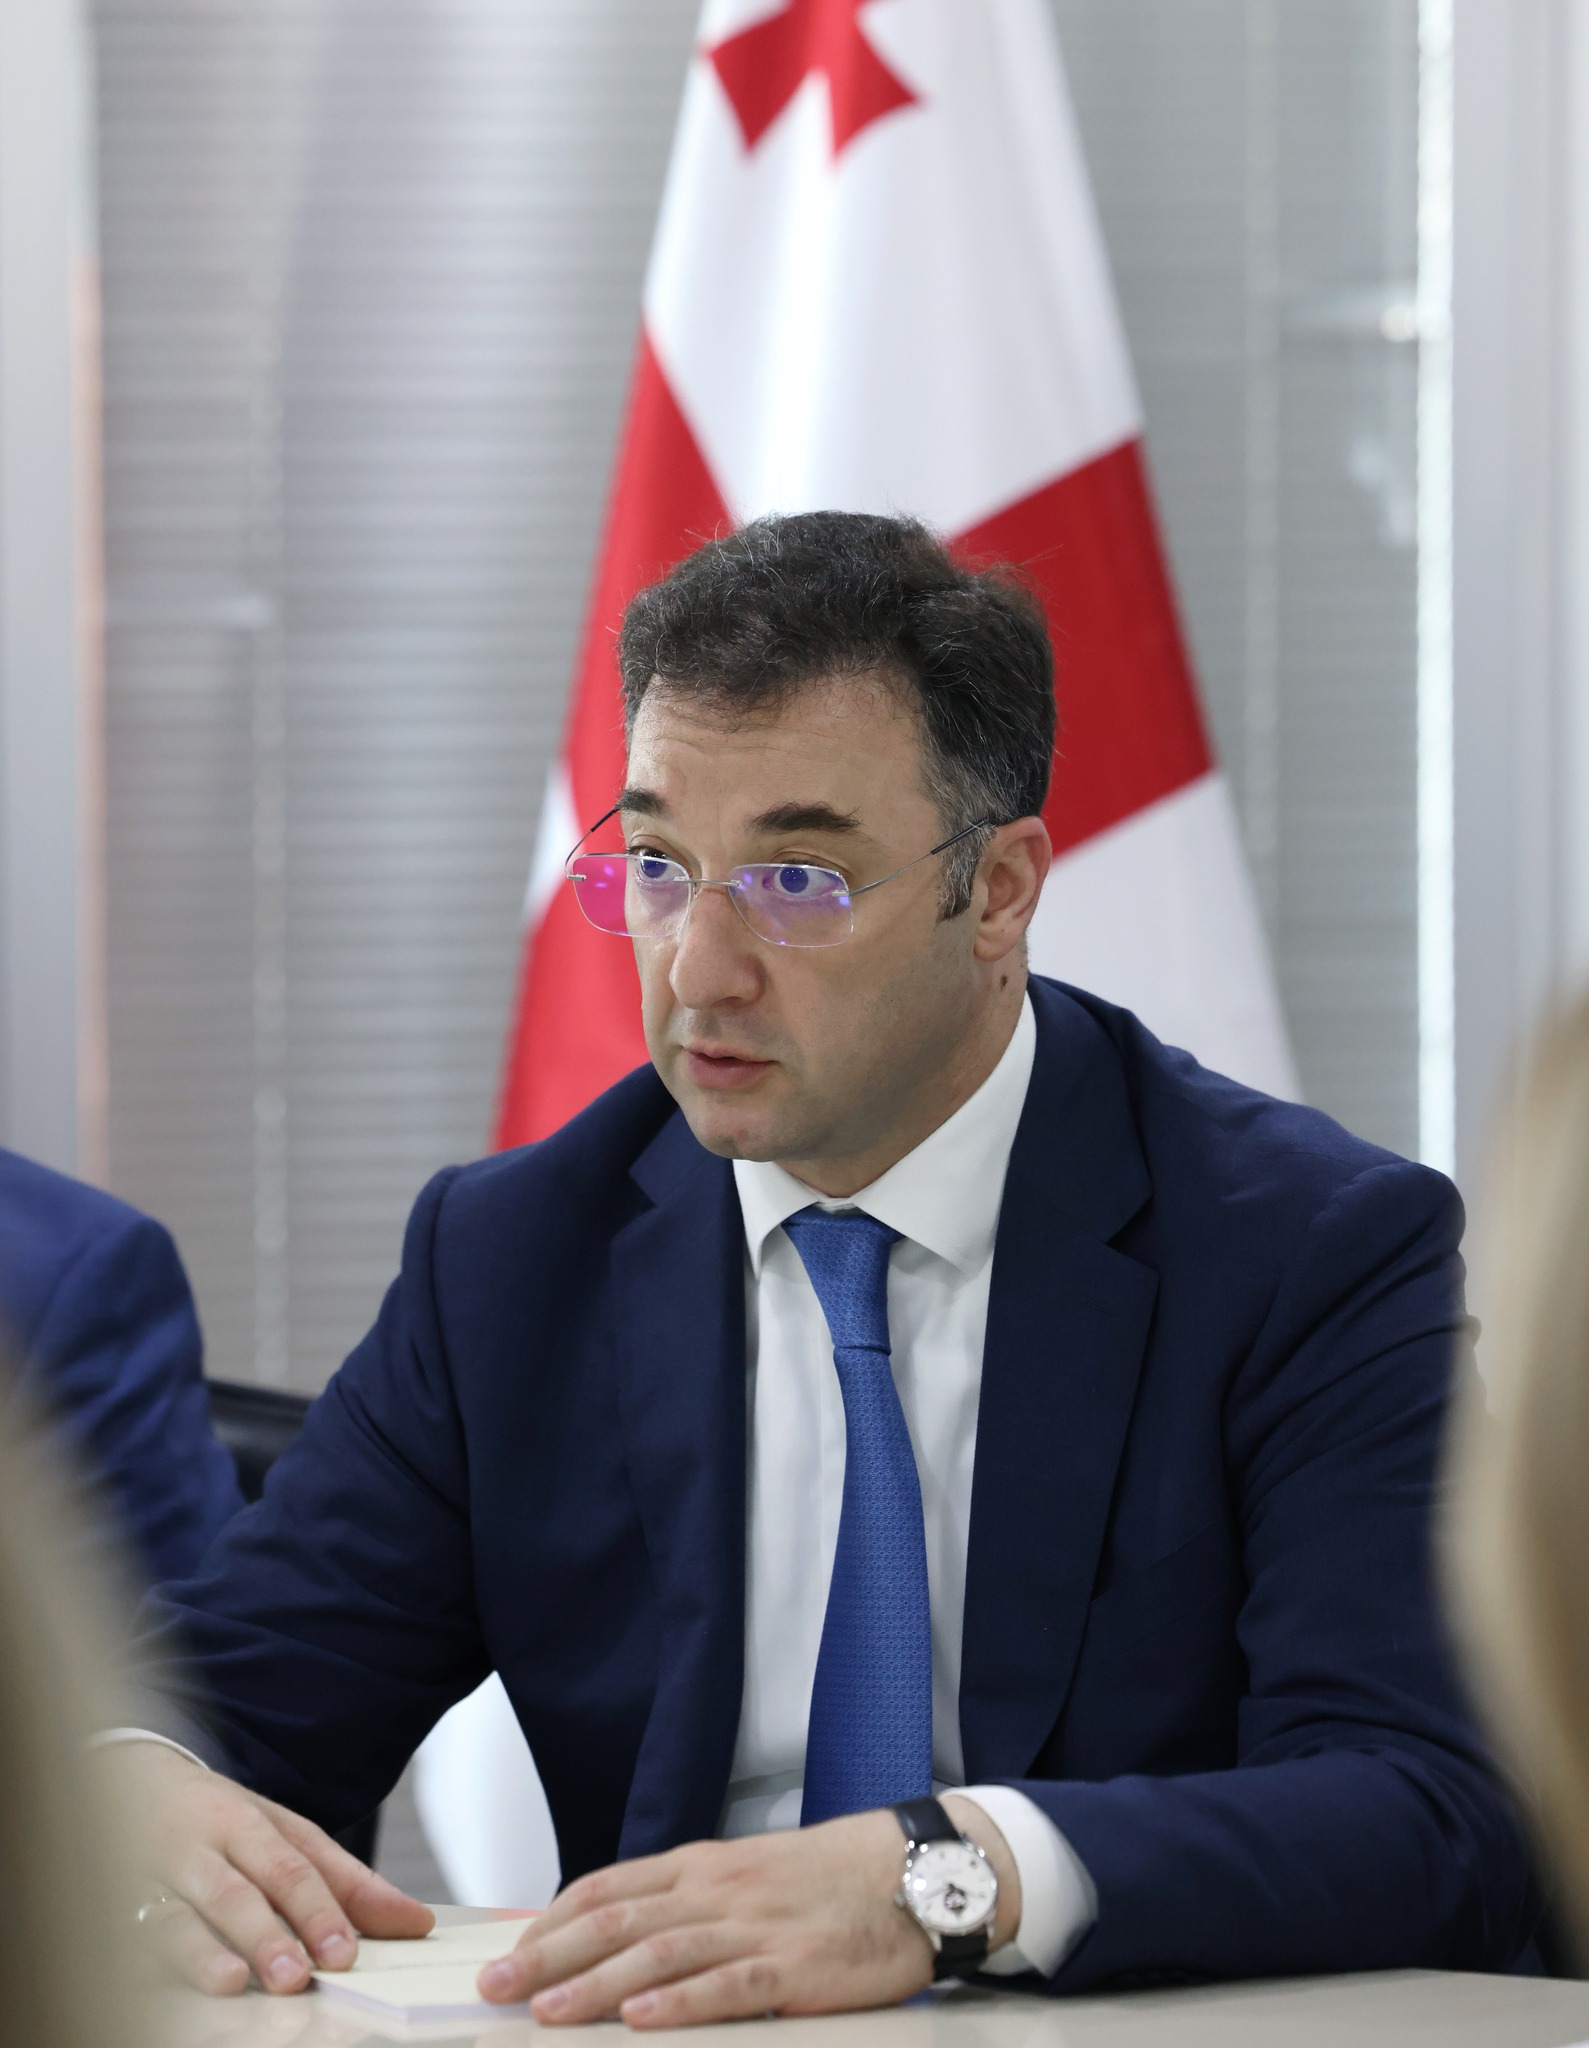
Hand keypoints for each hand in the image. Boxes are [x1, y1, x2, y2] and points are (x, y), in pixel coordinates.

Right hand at [115, 1741, 432, 1994]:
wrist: (127, 1778)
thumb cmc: (221, 1820)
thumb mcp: (286, 1834)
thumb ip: (347, 1882)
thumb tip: (415, 1922)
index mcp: (251, 1824)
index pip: (294, 1867)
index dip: (321, 1910)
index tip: (347, 1953)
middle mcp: (203, 1847)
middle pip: (240, 1890)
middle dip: (270, 1933)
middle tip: (298, 1974)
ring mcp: (152, 1875)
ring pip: (178, 1916)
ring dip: (205, 1952)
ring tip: (232, 1981)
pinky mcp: (112, 1904)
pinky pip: (126, 1934)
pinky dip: (144, 1960)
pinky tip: (157, 1982)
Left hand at [476, 1796, 1019, 2027]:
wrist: (907, 1870)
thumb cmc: (825, 1878)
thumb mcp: (744, 1875)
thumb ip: (685, 1902)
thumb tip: (616, 1937)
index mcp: (701, 1865)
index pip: (606, 1887)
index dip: (551, 1921)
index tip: (508, 1953)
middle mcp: (716, 1889)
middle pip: (616, 1921)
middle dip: (548, 1956)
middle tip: (496, 1988)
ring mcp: (754, 1927)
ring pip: (660, 1954)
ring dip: (595, 1986)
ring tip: (546, 2014)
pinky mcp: (794, 1968)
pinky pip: (728, 1985)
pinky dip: (680, 2004)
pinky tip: (642, 2021)